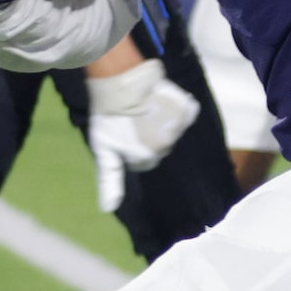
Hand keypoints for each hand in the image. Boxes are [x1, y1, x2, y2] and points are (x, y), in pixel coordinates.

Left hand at [84, 57, 200, 213]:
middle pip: (159, 148)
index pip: (144, 161)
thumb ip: (109, 180)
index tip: (122, 134)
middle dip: (147, 137)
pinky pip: (185, 114)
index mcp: (146, 157)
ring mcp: (178, 127)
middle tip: (132, 121)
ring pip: (171, 131)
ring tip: (143, 109)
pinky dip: (176, 109)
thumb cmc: (108, 116)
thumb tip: (108, 209)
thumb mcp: (103, 149)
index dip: (131, 148)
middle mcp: (166, 146)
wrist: (120, 81)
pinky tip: (160, 102)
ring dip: (160, 122)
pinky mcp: (186, 109)